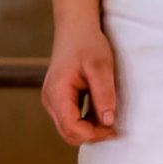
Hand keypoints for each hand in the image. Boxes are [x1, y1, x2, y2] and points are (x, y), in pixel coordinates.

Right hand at [41, 25, 117, 144]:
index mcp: (57, 92)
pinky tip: (98, 112)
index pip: (71, 128)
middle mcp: (49, 100)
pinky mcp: (56, 101)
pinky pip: (69, 121)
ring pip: (68, 130)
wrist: (75, 29)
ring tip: (106, 116)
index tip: (113, 129)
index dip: (93, 134)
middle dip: (91, 134)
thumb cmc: (87, 43)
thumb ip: (104, 94)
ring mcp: (51, 102)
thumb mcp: (101, 66)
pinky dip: (85, 122)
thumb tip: (108, 122)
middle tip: (112, 127)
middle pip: (68, 134)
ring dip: (89, 129)